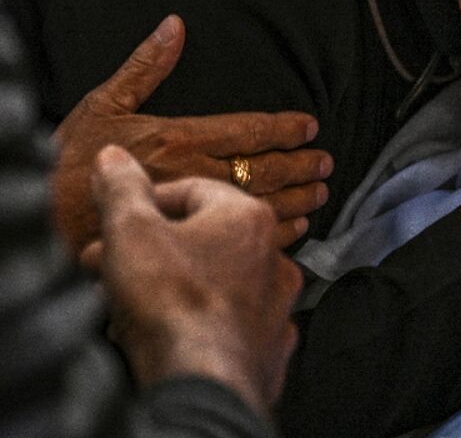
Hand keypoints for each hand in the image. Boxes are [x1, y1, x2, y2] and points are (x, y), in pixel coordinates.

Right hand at [52, 16, 331, 251]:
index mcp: (182, 140)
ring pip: (266, 208)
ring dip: (299, 200)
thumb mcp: (101, 105)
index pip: (250, 131)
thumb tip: (174, 26)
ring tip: (320, 194)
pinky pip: (246, 246)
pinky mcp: (194, 252)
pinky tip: (297, 230)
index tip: (310, 128)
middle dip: (302, 166)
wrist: (43, 227)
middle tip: (326, 163)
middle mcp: (198, 177)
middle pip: (267, 170)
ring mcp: (198, 219)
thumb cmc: (66, 164)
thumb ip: (145, 67)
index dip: (285, 129)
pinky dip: (281, 236)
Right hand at [81, 146, 301, 416]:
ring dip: (169, 286)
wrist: (204, 380)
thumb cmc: (172, 300)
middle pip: (202, 239)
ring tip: (123, 303)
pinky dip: (196, 322)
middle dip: (148, 249)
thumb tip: (114, 157)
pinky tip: (164, 333)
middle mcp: (275, 256)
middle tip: (105, 265)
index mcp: (249, 217)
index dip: (143, 204)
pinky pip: (226, 322)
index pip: (192, 190)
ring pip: (214, 282)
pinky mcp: (269, 344)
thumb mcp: (131, 230)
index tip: (112, 222)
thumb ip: (122, 188)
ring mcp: (276, 304)